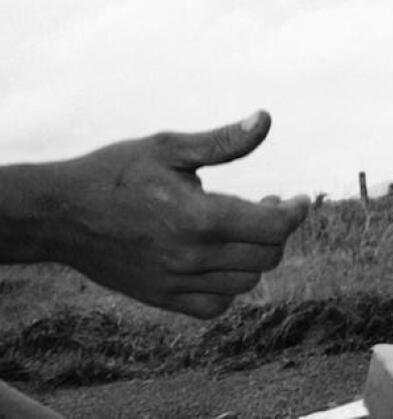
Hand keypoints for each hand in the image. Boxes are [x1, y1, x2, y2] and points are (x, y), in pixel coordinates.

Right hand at [39, 111, 308, 318]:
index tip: (297, 199)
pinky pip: (214, 306)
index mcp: (199, 217)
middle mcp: (192, 256)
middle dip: (276, 230)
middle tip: (266, 207)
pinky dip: (228, 288)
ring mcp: (176, 281)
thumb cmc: (115, 172)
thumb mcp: (169, 147)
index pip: (274, 227)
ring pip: (245, 282)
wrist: (60, 213)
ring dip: (255, 256)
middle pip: (266, 256)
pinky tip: (221, 261)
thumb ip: (223, 141)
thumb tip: (265, 119)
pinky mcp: (161, 297)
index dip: (295, 212)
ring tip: (242, 230)